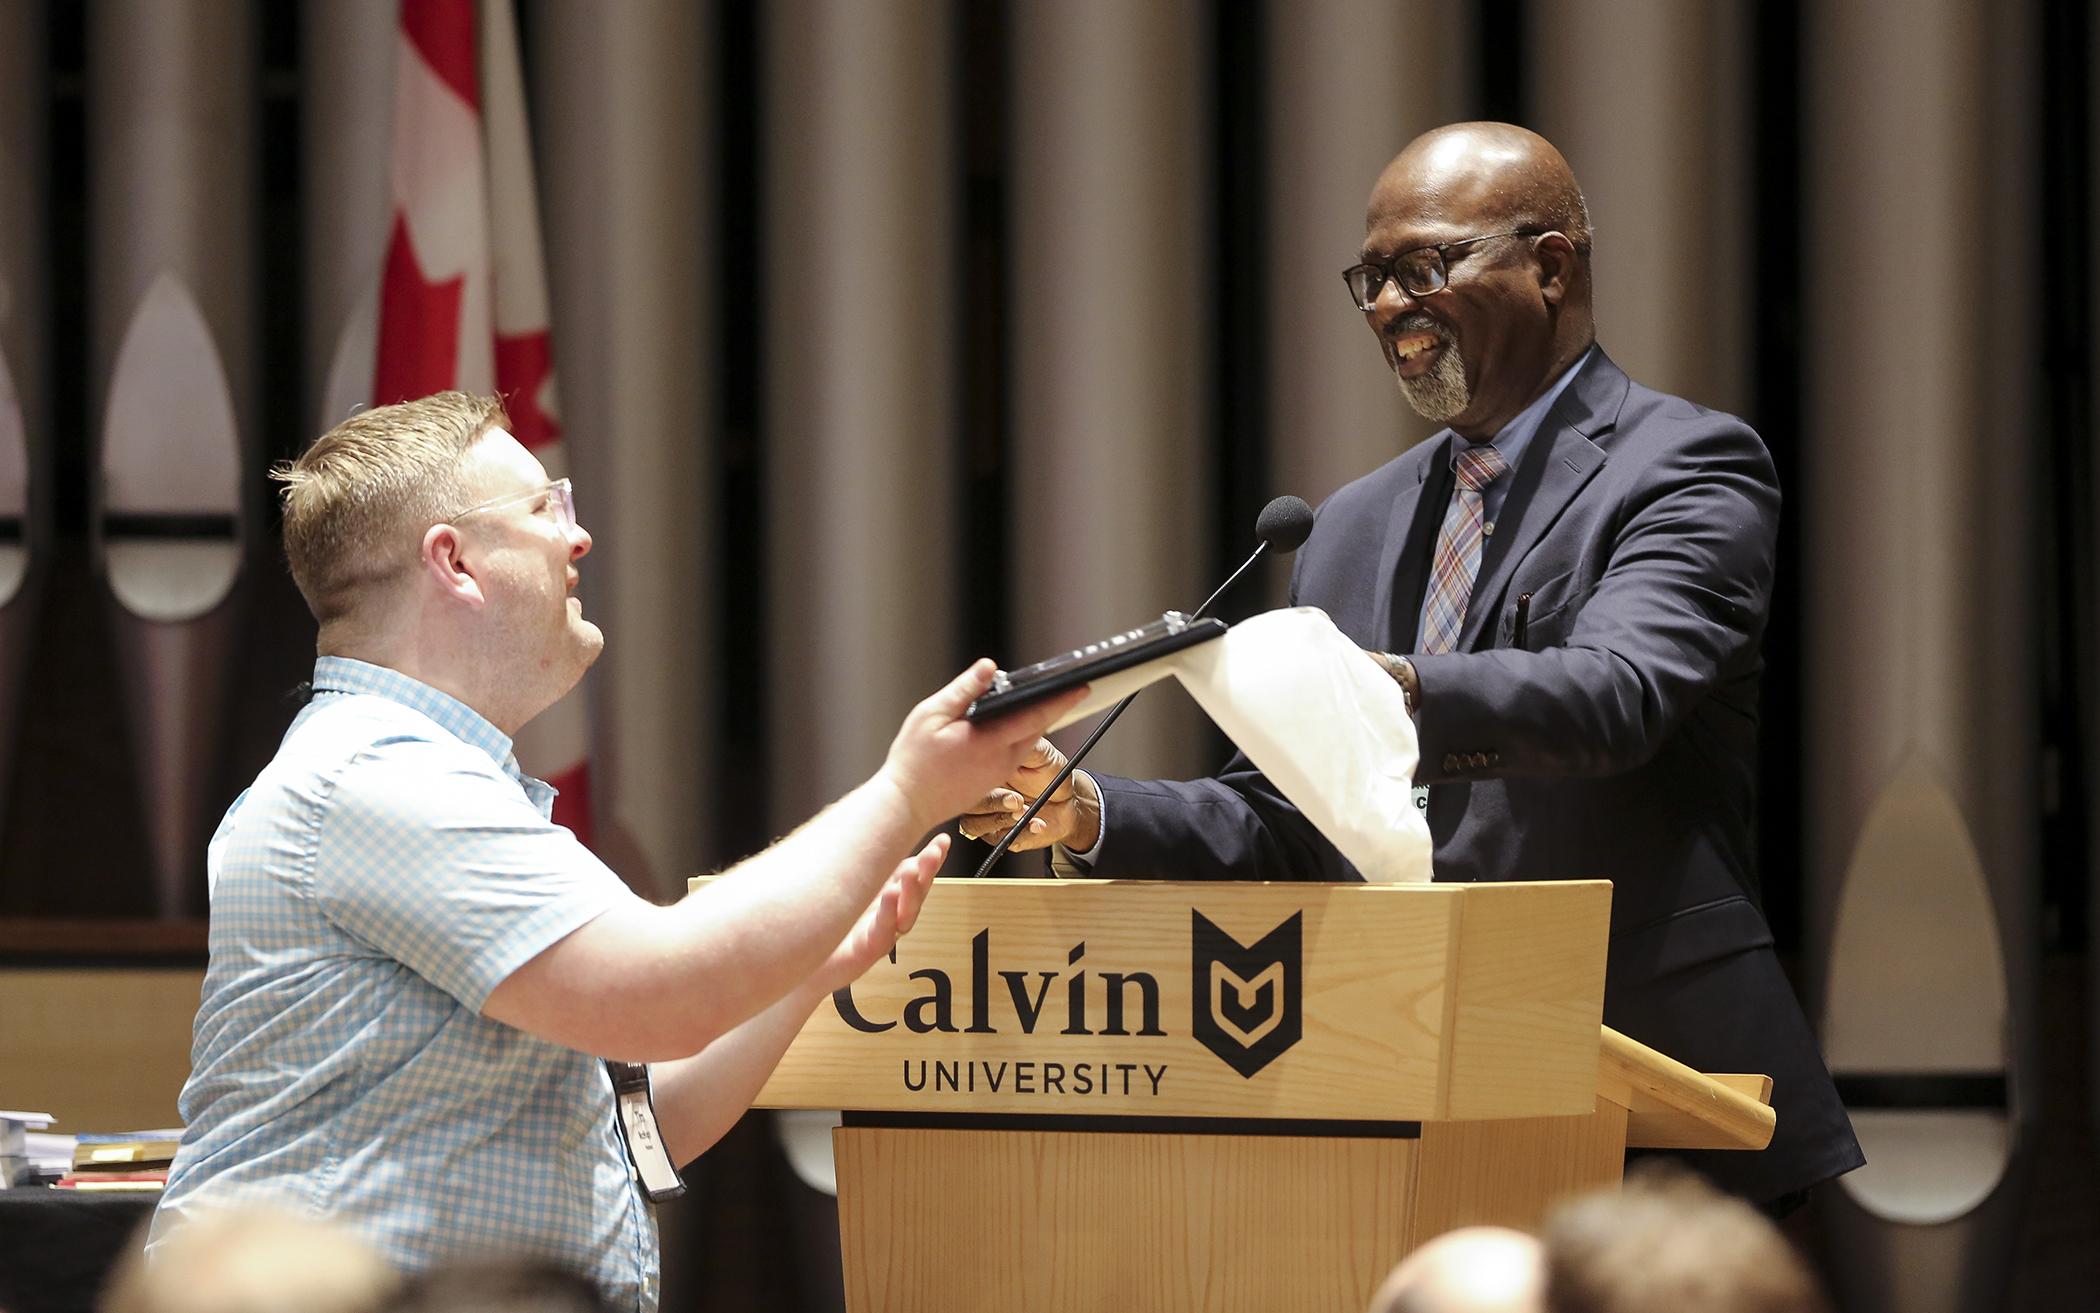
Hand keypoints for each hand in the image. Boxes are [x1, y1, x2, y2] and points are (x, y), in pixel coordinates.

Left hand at [811, 834, 945, 994]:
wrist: (810, 966)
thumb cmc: (830, 928)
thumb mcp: (849, 890)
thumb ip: (864, 868)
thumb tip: (870, 832)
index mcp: (889, 897)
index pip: (915, 874)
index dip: (931, 859)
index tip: (943, 840)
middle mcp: (891, 915)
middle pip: (917, 892)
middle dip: (928, 871)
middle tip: (934, 852)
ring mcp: (883, 933)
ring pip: (905, 912)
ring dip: (912, 890)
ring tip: (913, 870)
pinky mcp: (869, 950)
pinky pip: (882, 930)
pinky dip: (887, 912)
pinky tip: (889, 895)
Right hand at [878, 661, 1088, 831]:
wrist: (907, 805)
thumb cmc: (914, 761)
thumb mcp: (931, 715)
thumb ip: (964, 690)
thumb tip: (990, 668)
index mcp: (990, 742)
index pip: (1036, 715)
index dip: (1061, 700)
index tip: (1082, 686)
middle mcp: (1002, 760)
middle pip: (1037, 728)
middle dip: (1051, 707)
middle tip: (1062, 686)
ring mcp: (1000, 774)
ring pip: (1026, 741)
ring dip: (1032, 721)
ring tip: (1033, 699)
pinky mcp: (993, 782)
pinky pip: (1014, 753)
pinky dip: (1018, 736)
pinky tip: (1007, 724)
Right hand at [958, 737, 1103, 852]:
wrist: (1069, 803)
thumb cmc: (1051, 775)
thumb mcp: (1041, 753)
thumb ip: (1023, 744)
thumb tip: (1011, 728)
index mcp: (984, 768)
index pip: (963, 772)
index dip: (976, 777)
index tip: (1000, 778)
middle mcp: (981, 793)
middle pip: (964, 802)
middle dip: (991, 803)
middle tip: (1016, 800)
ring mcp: (988, 816)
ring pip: (974, 825)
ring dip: (1001, 819)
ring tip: (1026, 812)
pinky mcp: (1000, 835)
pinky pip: (1000, 840)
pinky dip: (1021, 834)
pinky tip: (1036, 824)